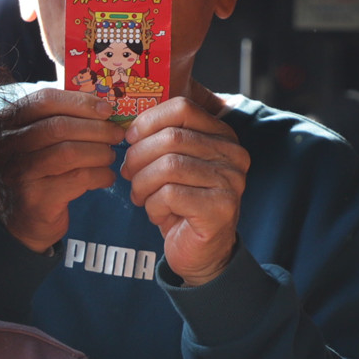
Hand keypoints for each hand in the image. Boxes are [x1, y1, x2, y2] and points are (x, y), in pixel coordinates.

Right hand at [0, 88, 125, 252]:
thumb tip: (105, 107)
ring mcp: (18, 173)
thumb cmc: (40, 171)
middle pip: (58, 126)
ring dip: (99, 152)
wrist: (25, 218)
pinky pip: (77, 179)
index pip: (44, 100)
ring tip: (111, 156)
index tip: (107, 109)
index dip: (79, 101)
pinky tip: (106, 177)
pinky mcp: (35, 198)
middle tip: (117, 134)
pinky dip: (100, 175)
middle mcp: (7, 145)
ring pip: (69, 153)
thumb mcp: (42, 141)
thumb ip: (63, 120)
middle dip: (96, 129)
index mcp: (9, 122)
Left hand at [119, 91, 249, 285]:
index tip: (129, 139)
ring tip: (142, 197)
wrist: (200, 250)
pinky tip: (158, 214)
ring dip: (142, 184)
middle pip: (170, 138)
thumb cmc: (180, 202)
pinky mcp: (220, 208)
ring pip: (167, 166)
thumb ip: (160, 138)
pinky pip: (169, 194)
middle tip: (129, 175)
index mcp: (221, 135)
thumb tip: (125, 124)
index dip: (147, 121)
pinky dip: (153, 205)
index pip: (181, 108)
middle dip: (138, 157)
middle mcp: (232, 154)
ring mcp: (231, 181)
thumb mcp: (171, 163)